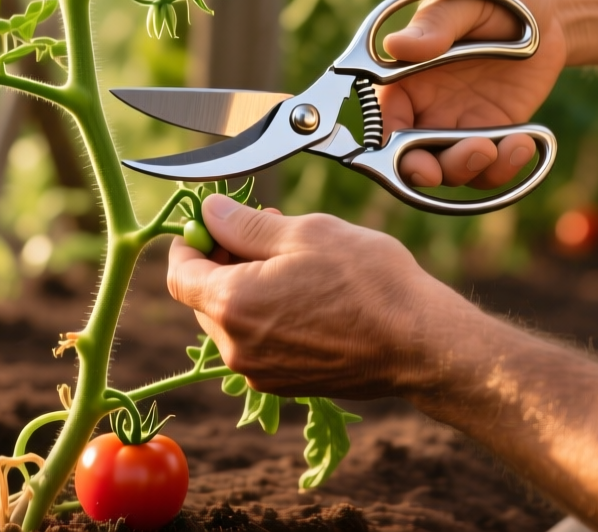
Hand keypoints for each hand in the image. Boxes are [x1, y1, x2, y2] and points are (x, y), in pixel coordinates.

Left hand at [166, 194, 463, 397]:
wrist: (418, 343)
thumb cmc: (368, 282)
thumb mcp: (305, 232)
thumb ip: (244, 225)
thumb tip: (208, 213)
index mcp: (232, 304)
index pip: (180, 274)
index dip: (190, 244)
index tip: (211, 224)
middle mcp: (236, 347)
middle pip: (203, 299)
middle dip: (224, 262)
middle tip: (264, 230)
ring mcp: (260, 372)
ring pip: (232, 321)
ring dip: (248, 288)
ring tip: (294, 260)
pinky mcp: (284, 385)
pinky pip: (257, 344)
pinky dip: (267, 317)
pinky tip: (306, 295)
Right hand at [378, 0, 567, 188]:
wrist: (553, 11)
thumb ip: (437, 22)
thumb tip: (395, 47)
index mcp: (404, 73)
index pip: (382, 117)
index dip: (384, 144)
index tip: (406, 154)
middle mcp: (426, 105)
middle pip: (409, 155)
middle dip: (421, 171)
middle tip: (441, 170)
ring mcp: (460, 124)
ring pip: (449, 169)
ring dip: (468, 169)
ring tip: (500, 147)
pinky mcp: (495, 134)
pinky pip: (490, 167)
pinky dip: (504, 168)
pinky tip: (524, 144)